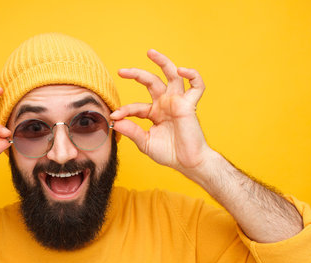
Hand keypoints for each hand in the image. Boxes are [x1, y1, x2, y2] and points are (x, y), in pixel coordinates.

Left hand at [110, 50, 211, 174]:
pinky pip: (197, 85)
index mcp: (154, 112)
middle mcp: (166, 103)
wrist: (188, 162)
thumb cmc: (169, 153)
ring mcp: (178, 102)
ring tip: (150, 52)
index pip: (136, 106)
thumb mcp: (145, 143)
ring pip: (172, 75)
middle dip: (136, 74)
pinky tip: (181, 70)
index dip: (124, 110)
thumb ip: (131, 131)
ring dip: (163, 61)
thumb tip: (115, 121)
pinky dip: (192, 75)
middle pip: (151, 81)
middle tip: (122, 71)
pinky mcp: (190, 105)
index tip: (113, 116)